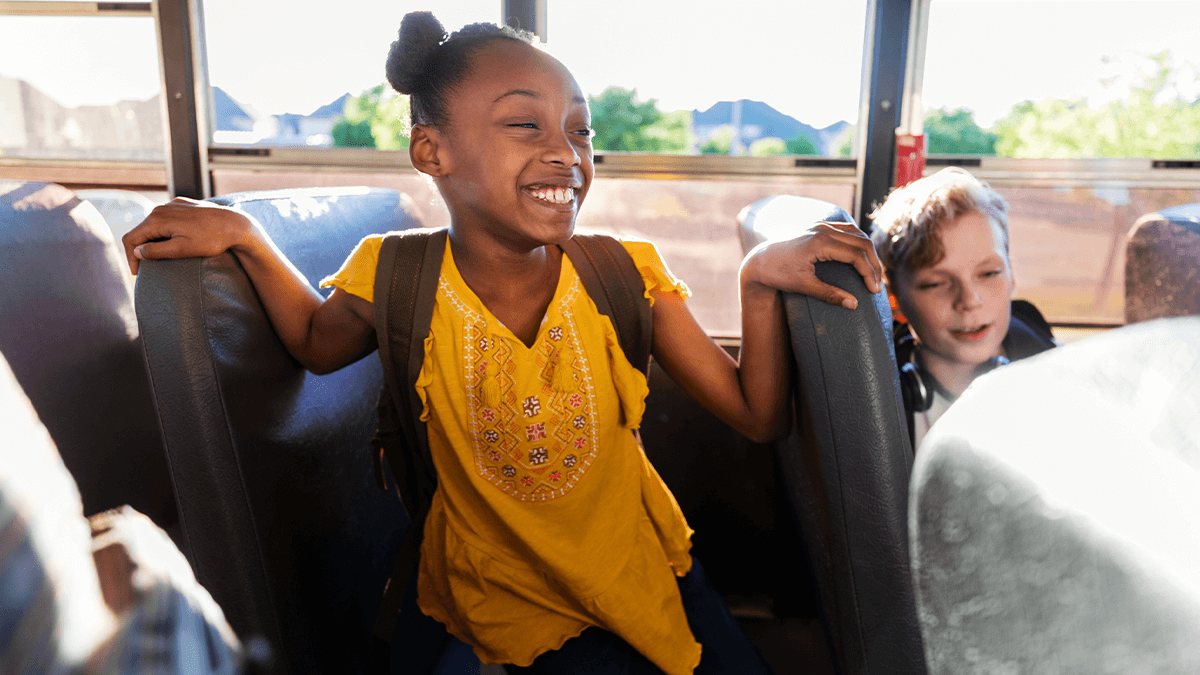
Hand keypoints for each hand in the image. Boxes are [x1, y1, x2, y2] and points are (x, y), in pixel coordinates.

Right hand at [121, 197, 254, 274]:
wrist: (236, 224)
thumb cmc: (211, 240)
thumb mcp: (182, 249)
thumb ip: (156, 250)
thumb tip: (137, 251)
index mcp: (157, 219)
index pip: (131, 239)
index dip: (131, 258)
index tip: (138, 273)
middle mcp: (161, 209)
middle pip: (141, 231)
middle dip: (141, 250)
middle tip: (149, 269)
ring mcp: (172, 205)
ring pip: (153, 225)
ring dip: (153, 240)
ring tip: (162, 257)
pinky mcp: (183, 205)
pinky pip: (166, 219)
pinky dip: (164, 232)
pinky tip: (175, 242)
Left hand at [742, 220, 882, 309]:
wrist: (759, 260)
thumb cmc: (777, 274)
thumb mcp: (802, 286)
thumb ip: (829, 294)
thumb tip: (854, 305)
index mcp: (820, 242)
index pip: (856, 255)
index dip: (869, 274)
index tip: (874, 292)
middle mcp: (823, 229)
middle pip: (862, 242)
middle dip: (874, 264)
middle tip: (878, 286)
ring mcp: (822, 225)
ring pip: (857, 234)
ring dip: (869, 252)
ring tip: (874, 274)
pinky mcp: (820, 226)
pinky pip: (847, 230)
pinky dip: (859, 242)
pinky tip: (863, 257)